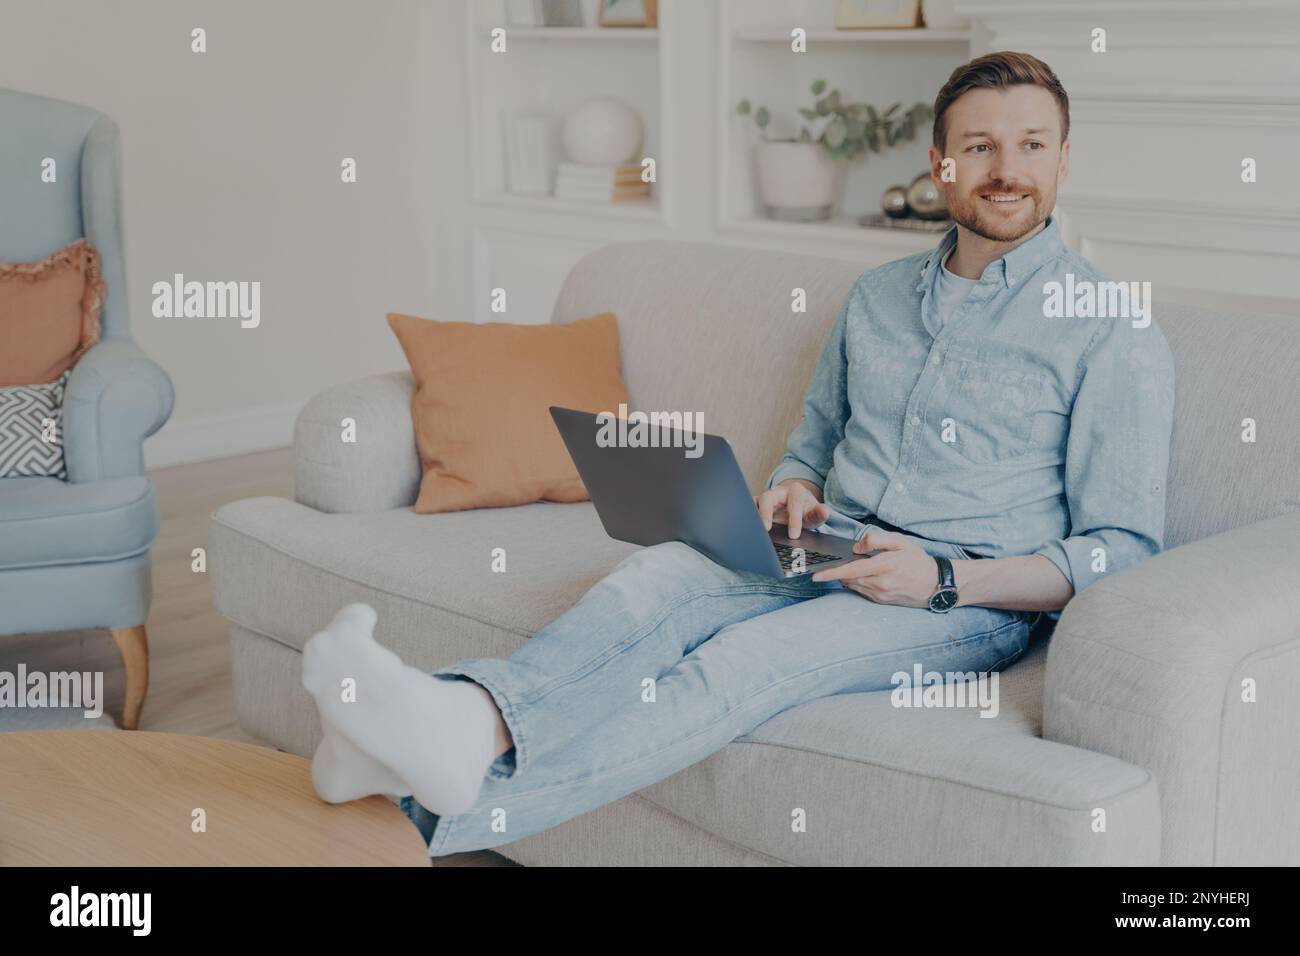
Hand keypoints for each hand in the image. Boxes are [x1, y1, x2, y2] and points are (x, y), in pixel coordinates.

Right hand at [753, 479, 828, 538]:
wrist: (797, 508)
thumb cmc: (805, 511)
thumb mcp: (815, 513)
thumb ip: (820, 513)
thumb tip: (824, 511)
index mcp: (795, 491)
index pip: (794, 503)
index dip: (794, 519)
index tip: (793, 535)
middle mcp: (778, 492)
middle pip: (769, 497)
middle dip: (766, 512)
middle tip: (766, 528)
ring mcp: (766, 498)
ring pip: (756, 501)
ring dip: (753, 514)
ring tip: (753, 528)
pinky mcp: (757, 505)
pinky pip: (749, 508)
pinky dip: (747, 516)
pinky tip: (746, 528)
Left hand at [810, 531, 938, 607]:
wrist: (935, 584)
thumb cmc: (917, 561)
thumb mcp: (900, 542)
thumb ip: (876, 540)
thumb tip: (857, 547)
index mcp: (885, 566)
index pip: (851, 570)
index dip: (831, 573)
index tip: (815, 575)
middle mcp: (881, 583)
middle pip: (849, 579)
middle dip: (837, 573)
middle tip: (831, 564)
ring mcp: (880, 595)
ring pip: (853, 586)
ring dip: (847, 577)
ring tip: (848, 567)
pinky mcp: (881, 601)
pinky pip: (861, 591)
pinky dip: (856, 583)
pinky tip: (861, 575)